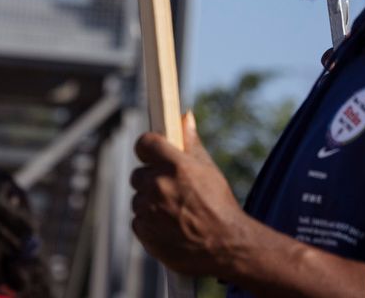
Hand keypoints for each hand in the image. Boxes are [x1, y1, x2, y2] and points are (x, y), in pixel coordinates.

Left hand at [130, 112, 248, 276]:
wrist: (226, 247)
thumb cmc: (220, 206)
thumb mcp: (209, 170)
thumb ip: (191, 143)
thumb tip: (185, 116)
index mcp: (175, 165)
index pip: (144, 143)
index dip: (148, 149)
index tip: (152, 155)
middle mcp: (158, 185)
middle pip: (139, 174)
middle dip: (151, 180)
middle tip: (172, 192)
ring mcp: (149, 209)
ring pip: (138, 198)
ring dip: (150, 204)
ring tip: (175, 213)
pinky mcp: (144, 231)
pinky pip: (138, 220)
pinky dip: (149, 224)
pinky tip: (169, 228)